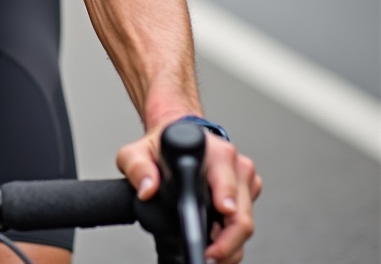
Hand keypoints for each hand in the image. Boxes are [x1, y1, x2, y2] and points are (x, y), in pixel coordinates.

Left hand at [117, 125, 261, 263]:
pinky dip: (233, 236)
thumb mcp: (139, 151)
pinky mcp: (248, 190)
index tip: (217, 227)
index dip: (225, 208)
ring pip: (246, 222)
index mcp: (214, 152)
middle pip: (241, 215)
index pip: (226, 185)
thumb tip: (147, 189)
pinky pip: (245, 220)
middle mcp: (235, 164)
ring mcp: (244, 178)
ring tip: (209, 254)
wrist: (177, 134)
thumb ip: (137, 167)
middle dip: (226, 243)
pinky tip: (215, 239)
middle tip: (207, 257)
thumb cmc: (162, 144)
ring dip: (230, 245)